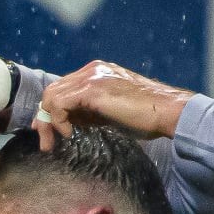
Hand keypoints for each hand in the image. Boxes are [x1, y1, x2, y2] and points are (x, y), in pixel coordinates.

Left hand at [34, 61, 191, 148]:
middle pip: (52, 91)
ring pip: (51, 95)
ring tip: (57, 141)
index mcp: (96, 73)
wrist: (168, 111)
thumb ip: (88, 113)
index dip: (50, 113)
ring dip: (48, 122)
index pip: (62, 89)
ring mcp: (92, 76)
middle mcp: (92, 70)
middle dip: (44, 119)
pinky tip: (69, 133)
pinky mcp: (93, 88)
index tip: (50, 134)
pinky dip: (58, 120)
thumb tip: (67, 122)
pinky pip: (59, 102)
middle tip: (47, 143)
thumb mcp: (109, 114)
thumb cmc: (145, 117)